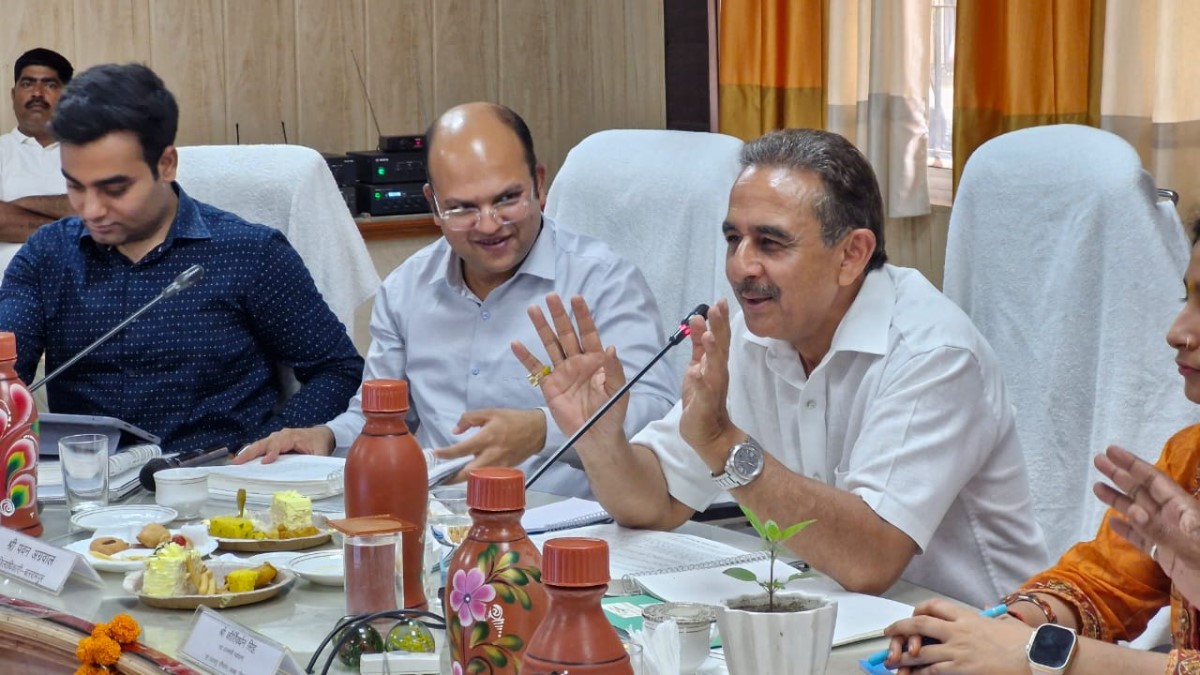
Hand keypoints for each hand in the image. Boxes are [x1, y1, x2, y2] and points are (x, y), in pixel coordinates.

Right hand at [233, 426, 334, 464]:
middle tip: (237, 462)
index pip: (279, 443)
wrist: (322, 434)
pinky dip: (250, 454)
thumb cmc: (319, 444)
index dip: (272, 452)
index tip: (265, 462)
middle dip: (251, 452)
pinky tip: (241, 462)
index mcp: (293, 436)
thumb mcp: (321, 453)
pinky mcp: (273, 444)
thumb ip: (316, 462)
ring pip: (259, 445)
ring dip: (247, 453)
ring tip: (235, 463)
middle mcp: (281, 435)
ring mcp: (276, 439)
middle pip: (264, 443)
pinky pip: (260, 448)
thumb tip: (312, 475)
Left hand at [433, 408, 546, 480]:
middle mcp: (491, 455)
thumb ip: (469, 419)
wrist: (537, 430)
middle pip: (466, 473)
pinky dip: (476, 478)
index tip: (435, 454)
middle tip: (438, 479)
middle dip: (450, 478)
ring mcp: (498, 466)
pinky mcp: (504, 471)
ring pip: (476, 479)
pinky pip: (486, 478)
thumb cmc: (512, 419)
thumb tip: (455, 431)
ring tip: (449, 479)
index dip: (445, 454)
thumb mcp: (490, 412)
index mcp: (486, 438)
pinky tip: (467, 476)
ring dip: (461, 480)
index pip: (460, 450)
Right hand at [511, 293, 628, 445]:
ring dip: (542, 328)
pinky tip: (516, 344)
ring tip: (533, 309)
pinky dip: (526, 357)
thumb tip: (612, 348)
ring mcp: (562, 372)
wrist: (596, 436)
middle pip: (566, 334)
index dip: (583, 316)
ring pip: (550, 345)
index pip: (588, 333)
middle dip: (559, 315)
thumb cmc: (611, 412)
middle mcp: (578, 361)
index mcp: (596, 359)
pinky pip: (536, 369)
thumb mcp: (618, 391)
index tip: (576, 298)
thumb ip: (614, 370)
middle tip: (551, 297)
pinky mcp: (550, 386)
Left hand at [678, 299, 737, 469]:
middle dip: (719, 327)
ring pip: (714, 367)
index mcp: (715, 363)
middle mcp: (718, 373)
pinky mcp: (704, 404)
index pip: (719, 337)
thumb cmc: (702, 398)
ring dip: (712, 351)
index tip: (719, 301)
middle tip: (718, 307)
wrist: (709, 432)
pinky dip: (702, 383)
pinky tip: (698, 373)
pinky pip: (704, 392)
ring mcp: (712, 388)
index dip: (719, 320)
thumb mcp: (698, 366)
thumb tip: (698, 319)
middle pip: (720, 347)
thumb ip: (699, 345)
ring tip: (708, 335)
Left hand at [883, 599, 1031, 673]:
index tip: (911, 616)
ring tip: (893, 661)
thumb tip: (985, 612)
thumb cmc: (1024, 641)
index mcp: (968, 616)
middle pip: (919, 624)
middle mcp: (958, 630)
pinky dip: (919, 673)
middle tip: (888, 634)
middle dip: (900, 629)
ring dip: (904, 657)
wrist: (1037, 656)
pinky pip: (932, 670)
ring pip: (920, 651)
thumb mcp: (1003, 623)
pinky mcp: (961, 669)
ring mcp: (958, 650)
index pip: (934, 605)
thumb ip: (988, 620)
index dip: (918, 610)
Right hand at [1094, 445, 1199, 603]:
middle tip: (1098, 461)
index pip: (1155, 482)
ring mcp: (1170, 538)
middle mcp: (1175, 520)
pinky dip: (1127, 530)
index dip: (1133, 465)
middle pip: (1144, 492)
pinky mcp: (1167, 557)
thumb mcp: (1191, 551)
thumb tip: (1133, 512)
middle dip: (1121, 476)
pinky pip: (1142, 539)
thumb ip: (1162, 531)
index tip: (1112, 451)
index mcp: (1184, 512)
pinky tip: (1112, 522)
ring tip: (1097, 488)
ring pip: (1139, 514)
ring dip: (1119, 500)